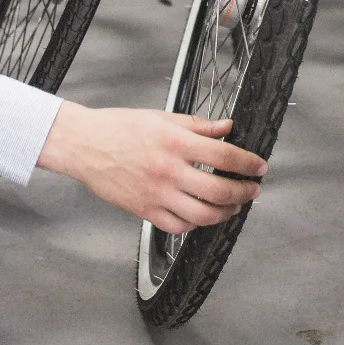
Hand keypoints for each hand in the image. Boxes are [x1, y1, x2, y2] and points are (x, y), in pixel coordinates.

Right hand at [36, 102, 266, 233]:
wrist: (84, 145)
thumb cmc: (119, 128)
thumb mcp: (160, 117)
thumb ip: (196, 125)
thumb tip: (226, 127)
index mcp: (175, 142)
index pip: (224, 155)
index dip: (248, 163)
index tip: (259, 166)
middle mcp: (169, 170)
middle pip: (219, 190)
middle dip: (244, 192)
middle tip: (253, 190)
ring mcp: (156, 194)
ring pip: (203, 215)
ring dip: (226, 213)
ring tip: (233, 206)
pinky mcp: (144, 210)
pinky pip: (178, 226)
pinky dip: (195, 225)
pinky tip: (201, 216)